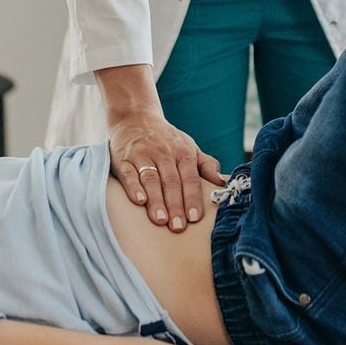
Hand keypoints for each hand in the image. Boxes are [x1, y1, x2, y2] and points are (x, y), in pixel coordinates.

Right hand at [108, 108, 223, 230]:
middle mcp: (163, 153)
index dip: (192, 198)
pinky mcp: (123, 158)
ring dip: (156, 200)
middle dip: (175, 205)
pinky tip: (139, 201)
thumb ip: (206, 165)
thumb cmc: (166, 139)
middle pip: (171, 182)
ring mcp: (142, 155)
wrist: (135, 117)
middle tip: (178, 227)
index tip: (194, 218)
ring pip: (151, 179)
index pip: (190, 178)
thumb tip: (222, 182)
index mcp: (183, 153)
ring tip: (161, 220)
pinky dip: (134, 187)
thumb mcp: (189, 147)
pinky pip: (129, 174)